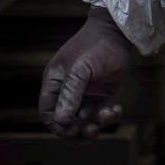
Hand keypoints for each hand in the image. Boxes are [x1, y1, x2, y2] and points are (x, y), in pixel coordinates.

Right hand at [38, 6, 131, 139]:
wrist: (116, 34)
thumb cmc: (94, 47)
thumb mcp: (81, 69)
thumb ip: (71, 93)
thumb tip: (61, 121)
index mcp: (55, 82)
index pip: (47, 112)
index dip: (58, 125)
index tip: (74, 129)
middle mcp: (66, 90)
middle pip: (66, 122)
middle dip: (79, 130)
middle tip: (94, 130)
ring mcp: (83, 94)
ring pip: (84, 121)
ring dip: (97, 123)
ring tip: (110, 114)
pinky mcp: (99, 95)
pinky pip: (100, 115)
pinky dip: (109, 117)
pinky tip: (117, 108)